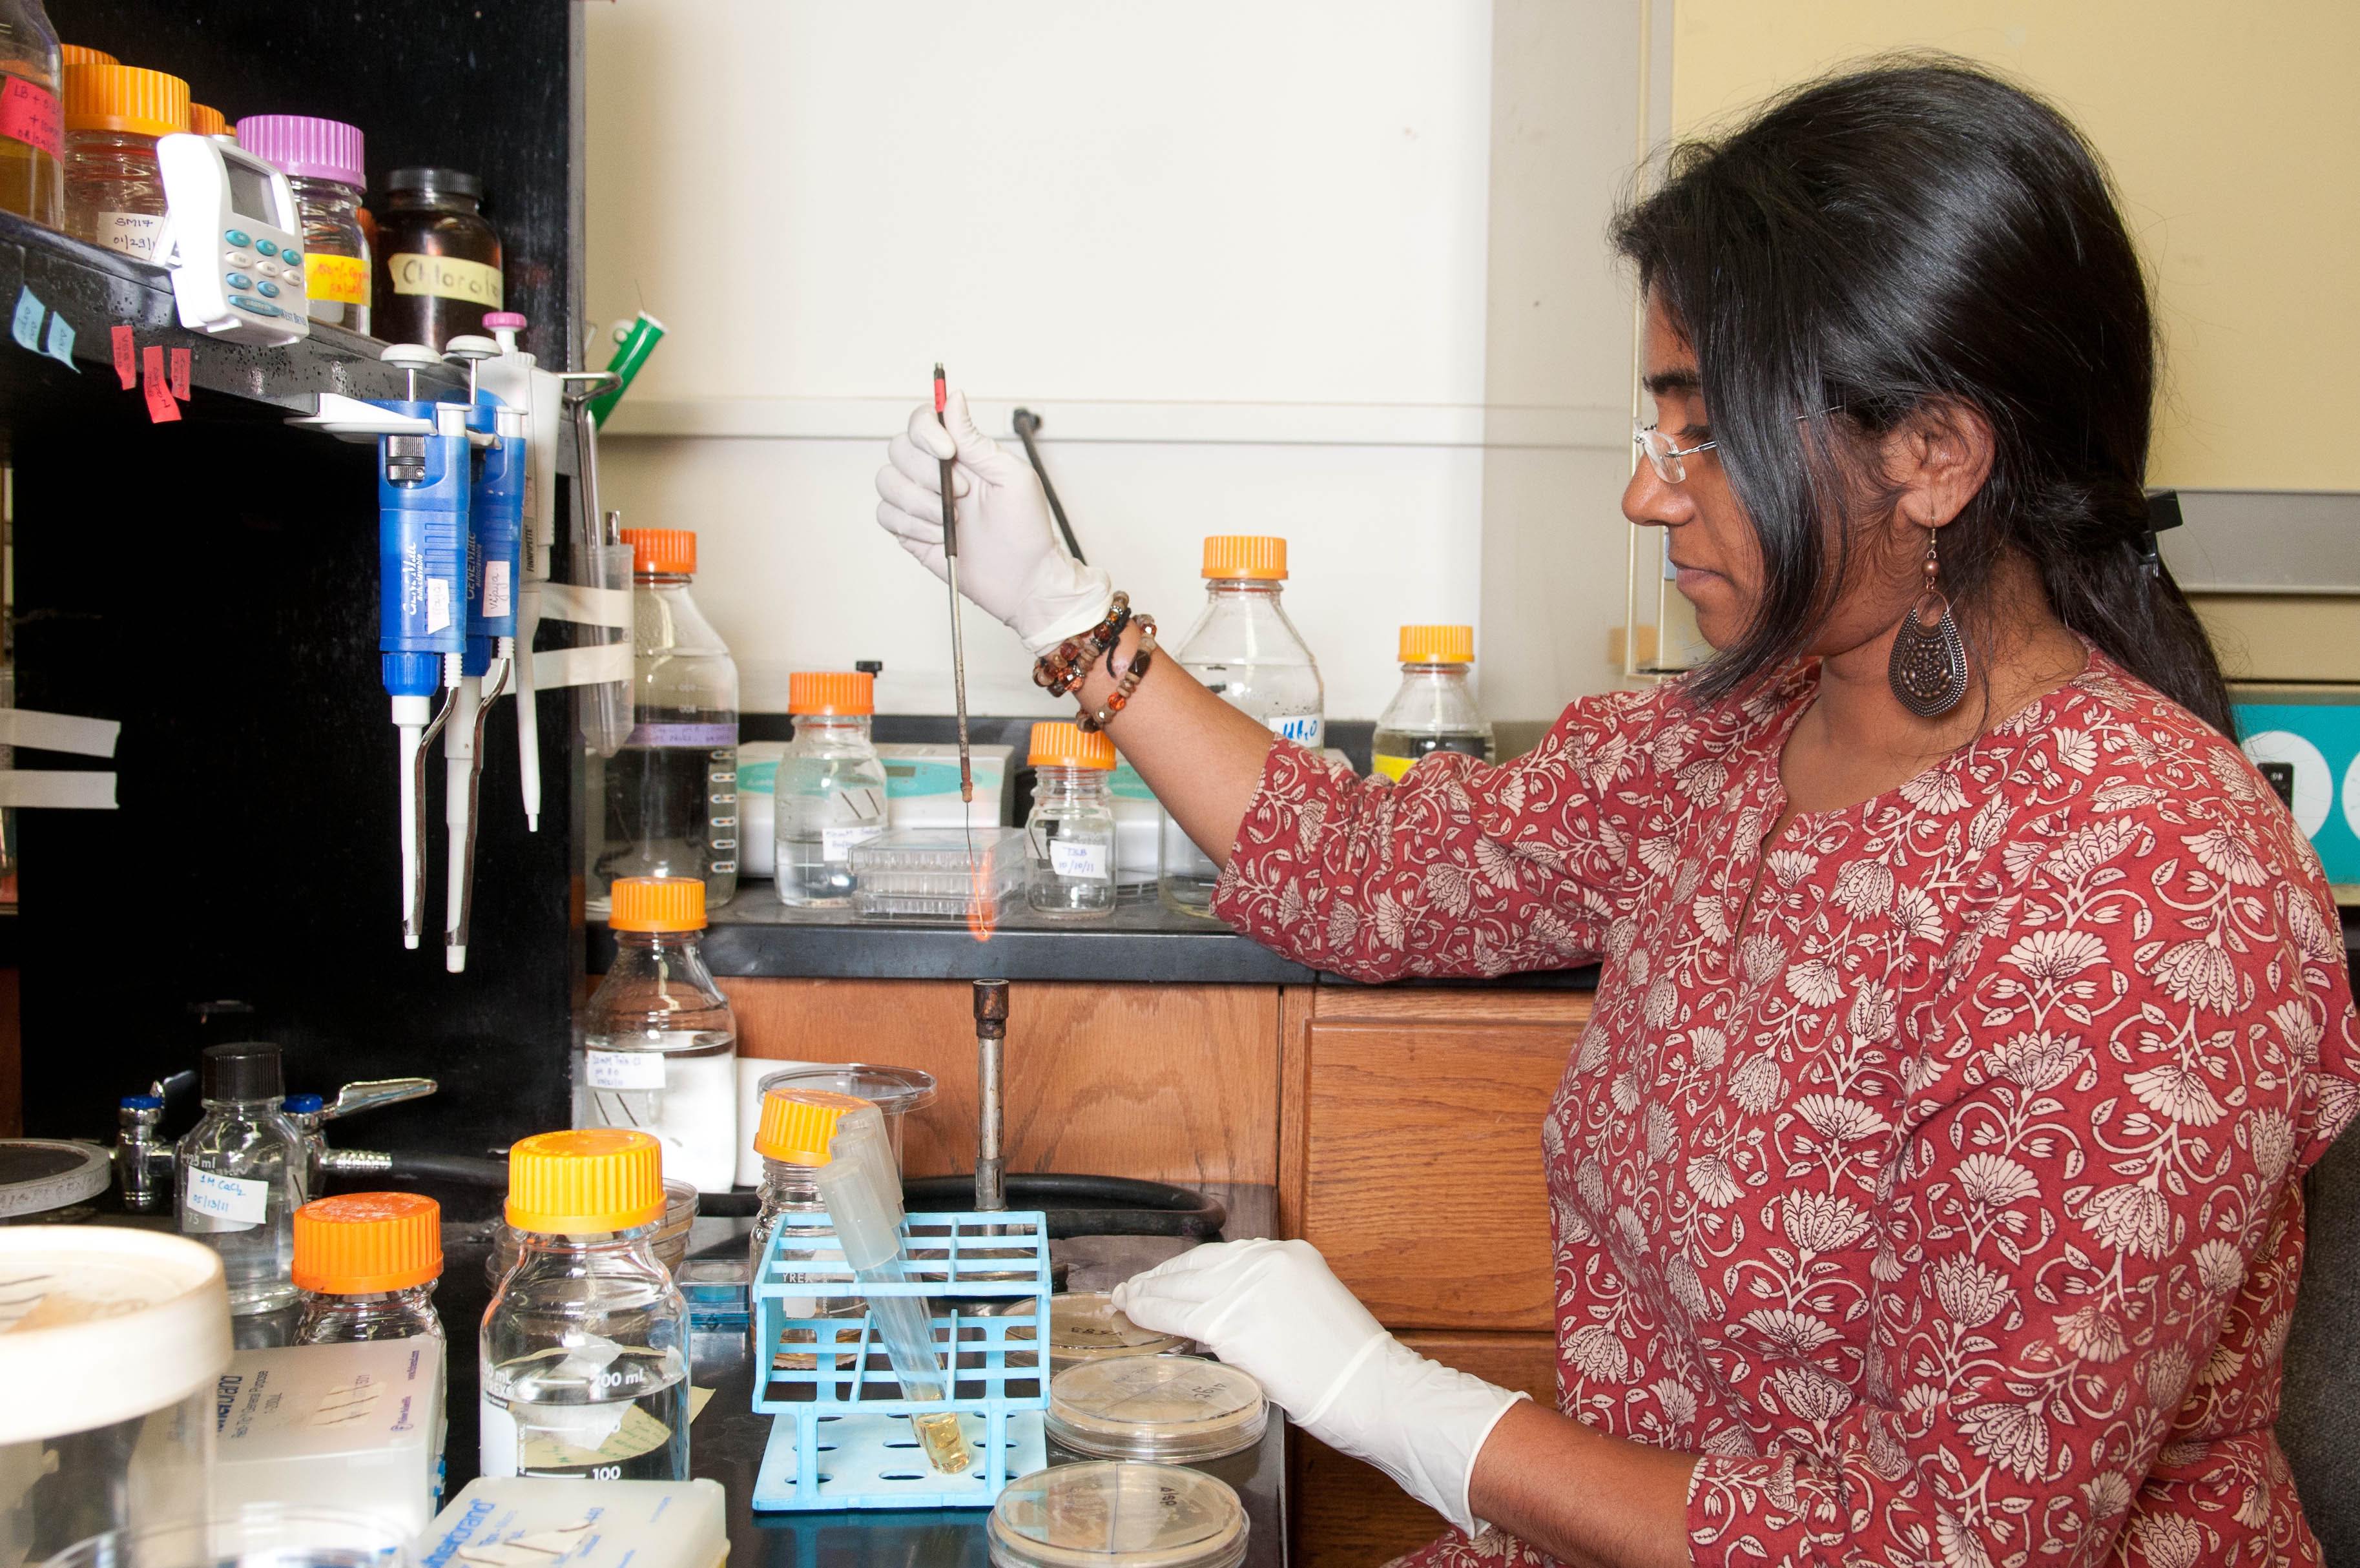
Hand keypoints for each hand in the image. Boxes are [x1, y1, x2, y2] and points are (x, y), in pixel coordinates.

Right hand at [874, 389, 1113, 654]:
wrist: (1023, 579)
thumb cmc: (1026, 529)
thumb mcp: (1011, 475)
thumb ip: (975, 439)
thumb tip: (953, 398)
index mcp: (960, 453)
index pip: (923, 421)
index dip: (926, 430)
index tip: (948, 451)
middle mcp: (935, 473)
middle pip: (898, 448)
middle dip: (927, 473)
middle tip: (963, 494)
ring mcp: (919, 502)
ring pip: (886, 481)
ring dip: (920, 502)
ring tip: (952, 519)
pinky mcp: (909, 531)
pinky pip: (886, 515)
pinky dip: (911, 524)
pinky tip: (940, 535)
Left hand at [1114, 1239, 1526, 1537]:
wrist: (1376, 1391)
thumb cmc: (1350, 1369)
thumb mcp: (1310, 1313)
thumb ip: (1267, 1305)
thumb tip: (1222, 1323)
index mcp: (1291, 1255)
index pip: (1222, 1255)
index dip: (1187, 1268)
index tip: (1167, 1277)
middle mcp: (1267, 1261)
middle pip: (1195, 1264)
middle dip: (1161, 1277)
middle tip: (1134, 1288)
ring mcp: (1247, 1289)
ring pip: (1179, 1285)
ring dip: (1147, 1294)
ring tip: (1126, 1302)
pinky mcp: (1231, 1322)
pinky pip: (1175, 1314)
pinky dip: (1147, 1313)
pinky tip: (1132, 1316)